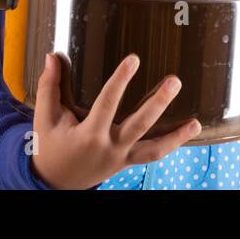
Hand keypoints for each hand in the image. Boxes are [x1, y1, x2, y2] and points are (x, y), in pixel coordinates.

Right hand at [29, 52, 201, 189]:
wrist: (55, 181)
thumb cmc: (51, 145)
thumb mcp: (45, 117)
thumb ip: (49, 86)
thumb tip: (53, 56)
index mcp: (89, 134)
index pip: (107, 103)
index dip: (120, 80)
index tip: (133, 60)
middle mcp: (109, 148)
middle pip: (139, 125)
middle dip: (158, 103)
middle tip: (174, 81)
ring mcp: (121, 158)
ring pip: (153, 148)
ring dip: (176, 136)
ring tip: (194, 122)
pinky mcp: (128, 162)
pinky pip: (153, 155)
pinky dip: (172, 144)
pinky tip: (190, 130)